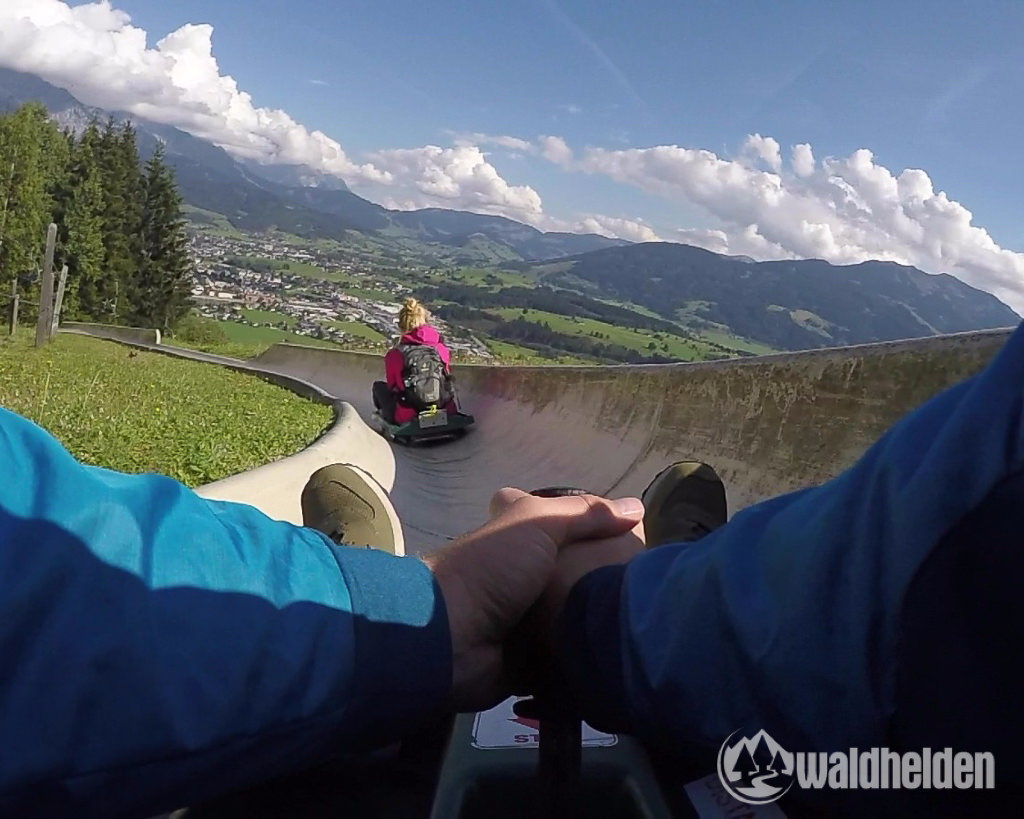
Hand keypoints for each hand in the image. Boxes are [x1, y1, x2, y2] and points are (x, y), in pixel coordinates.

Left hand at [423, 491, 643, 710]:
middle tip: (643, 588)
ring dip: (596, 624)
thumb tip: (639, 507)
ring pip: (570, 620)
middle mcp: (519, 579)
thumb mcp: (538, 523)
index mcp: (515, 541)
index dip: (578, 525)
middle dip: (598, 582)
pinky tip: (623, 656)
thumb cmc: (492, 570)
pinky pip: (565, 662)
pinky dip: (585, 660)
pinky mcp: (527, 663)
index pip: (550, 523)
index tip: (618, 533)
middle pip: (568, 576)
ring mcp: (522, 623)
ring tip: (644, 624)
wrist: (450, 639)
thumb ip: (585, 514)